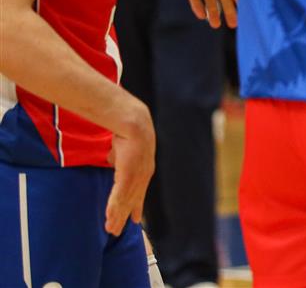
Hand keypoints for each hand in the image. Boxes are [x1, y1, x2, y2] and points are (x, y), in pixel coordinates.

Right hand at [104, 102, 153, 235]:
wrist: (134, 125)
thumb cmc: (128, 133)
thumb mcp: (122, 149)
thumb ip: (117, 158)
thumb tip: (111, 158)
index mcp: (142, 170)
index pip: (138, 193)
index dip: (136, 206)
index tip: (135, 219)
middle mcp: (142, 176)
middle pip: (131, 201)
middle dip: (123, 217)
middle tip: (116, 232)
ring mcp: (136, 177)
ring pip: (124, 202)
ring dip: (116, 216)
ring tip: (111, 230)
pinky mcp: (128, 176)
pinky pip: (120, 195)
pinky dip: (114, 207)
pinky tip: (110, 218)